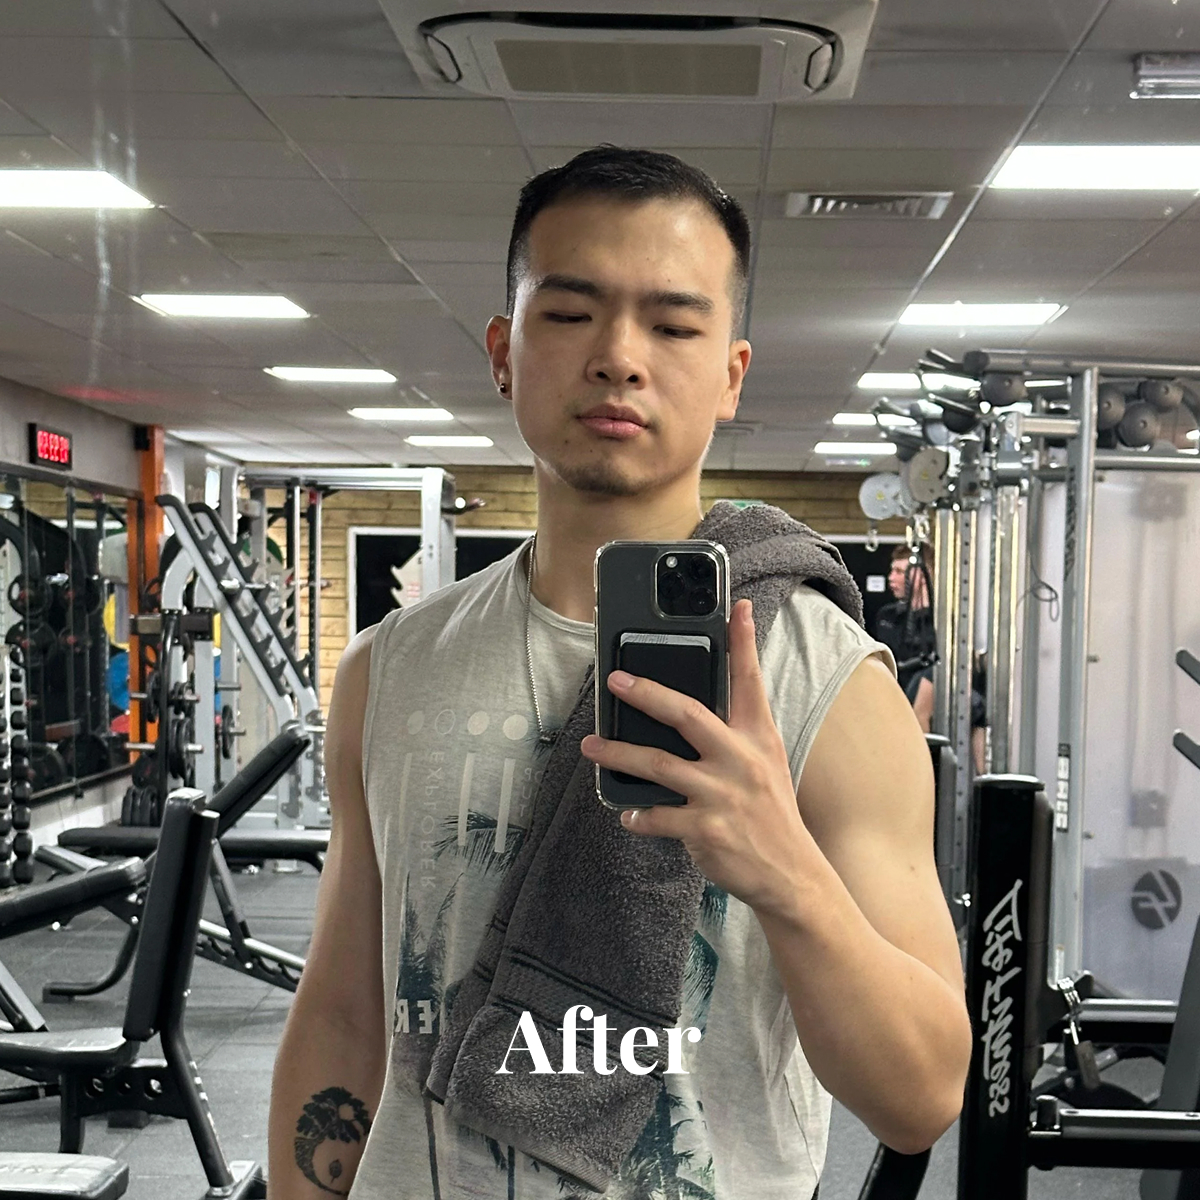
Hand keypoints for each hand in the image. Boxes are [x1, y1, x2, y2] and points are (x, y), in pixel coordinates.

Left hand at [579, 599, 816, 915]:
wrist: (792, 874)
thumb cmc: (769, 812)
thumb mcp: (766, 761)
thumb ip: (736, 730)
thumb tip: (690, 706)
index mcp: (758, 737)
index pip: (749, 681)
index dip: (744, 641)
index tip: (740, 607)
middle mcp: (740, 759)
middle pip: (687, 714)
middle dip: (647, 692)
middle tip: (615, 680)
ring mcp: (722, 795)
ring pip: (658, 764)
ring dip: (619, 753)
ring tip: (592, 746)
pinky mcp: (706, 829)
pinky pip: (657, 816)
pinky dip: (638, 815)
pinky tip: (627, 813)